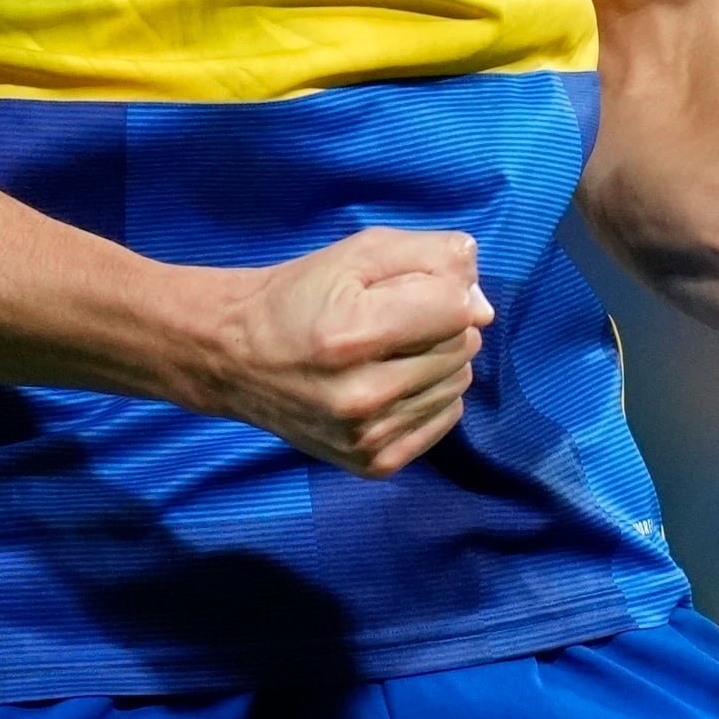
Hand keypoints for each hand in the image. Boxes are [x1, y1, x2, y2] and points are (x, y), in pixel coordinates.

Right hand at [200, 227, 491, 475]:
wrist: (236, 359)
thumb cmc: (299, 297)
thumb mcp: (358, 253)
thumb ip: (430, 258)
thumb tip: (482, 305)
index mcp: (353, 334)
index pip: (455, 309)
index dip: (443, 289)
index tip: (407, 289)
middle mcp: (363, 396)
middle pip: (461, 347)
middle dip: (440, 324)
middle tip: (391, 320)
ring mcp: (368, 438)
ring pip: (458, 384)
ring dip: (437, 361)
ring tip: (388, 352)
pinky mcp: (374, 465)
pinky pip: (445, 420)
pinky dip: (430, 396)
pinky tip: (391, 383)